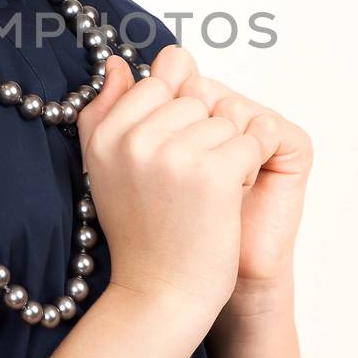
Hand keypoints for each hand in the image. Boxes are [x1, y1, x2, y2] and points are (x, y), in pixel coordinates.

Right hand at [76, 47, 280, 325]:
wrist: (161, 295)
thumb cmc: (142, 233)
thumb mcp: (108, 168)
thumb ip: (108, 110)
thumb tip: (120, 61)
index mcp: (105, 134)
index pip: (159, 82)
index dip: (177, 118)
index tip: (168, 162)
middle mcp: (132, 139)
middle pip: (195, 97)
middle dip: (204, 134)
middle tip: (187, 185)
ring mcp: (172, 154)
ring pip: (226, 118)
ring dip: (229, 153)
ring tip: (206, 195)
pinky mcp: (212, 172)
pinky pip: (252, 140)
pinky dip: (252, 167)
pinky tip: (229, 198)